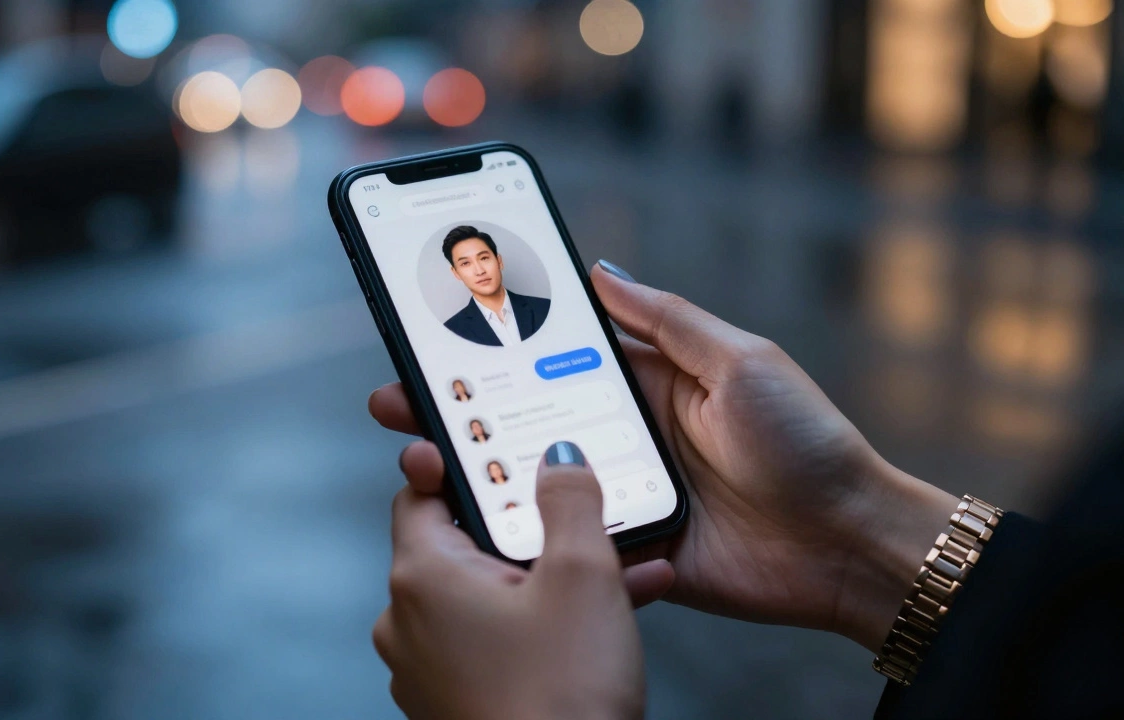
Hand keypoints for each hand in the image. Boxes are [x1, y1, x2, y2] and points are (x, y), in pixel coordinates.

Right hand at [369, 262, 957, 652]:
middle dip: (464, 405)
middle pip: (529, 416)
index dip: (501, 342)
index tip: (443, 327)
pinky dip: (522, 533)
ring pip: (534, 479)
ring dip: (479, 468)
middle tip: (402, 396)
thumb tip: (601, 270)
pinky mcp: (627, 549)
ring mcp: (621, 494)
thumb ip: (668, 319)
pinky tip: (474, 520)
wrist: (846, 544)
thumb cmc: (805, 442)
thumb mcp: (740, 360)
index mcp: (649, 383)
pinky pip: (565, 541)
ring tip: (422, 454)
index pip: (558, 355)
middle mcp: (626, 435)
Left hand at [373, 443, 655, 719]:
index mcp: (422, 575)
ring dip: (550, 579)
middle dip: (528, 529)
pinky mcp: (458, 703)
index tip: (489, 445)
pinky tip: (610, 620)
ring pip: (491, 597)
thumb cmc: (561, 696)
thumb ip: (570, 501)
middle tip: (575, 512)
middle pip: (463, 544)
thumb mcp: (581, 575)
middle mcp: (409, 620)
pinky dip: (543, 626)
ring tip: (622, 567)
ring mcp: (429, 668)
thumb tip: (558, 457)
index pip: (420, 493)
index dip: (459, 464)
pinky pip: (499, 643)